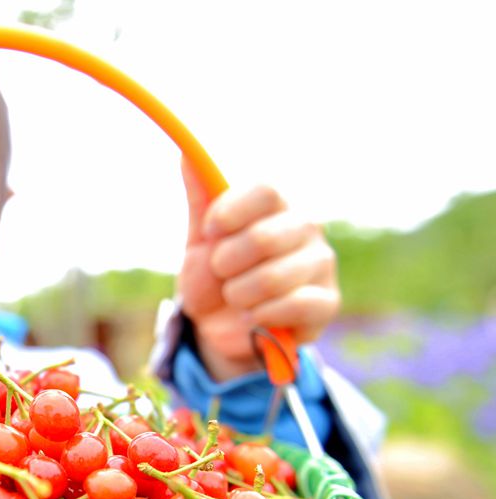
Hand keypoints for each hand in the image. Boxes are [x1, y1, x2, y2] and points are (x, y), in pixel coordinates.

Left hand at [177, 159, 339, 381]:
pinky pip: (293, 306)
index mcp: (276, 205)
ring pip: (272, 277)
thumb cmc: (214, 276)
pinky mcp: (327, 302)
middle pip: (264, 236)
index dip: (231, 212)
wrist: (220, 328)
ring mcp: (320, 264)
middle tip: (221, 272)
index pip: (266, 190)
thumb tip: (187, 155)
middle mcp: (306, 227)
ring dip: (238, 294)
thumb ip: (200, 197)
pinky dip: (260, 316)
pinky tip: (255, 316)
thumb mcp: (201, 238)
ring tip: (236, 297)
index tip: (210, 231)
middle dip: (225, 263)